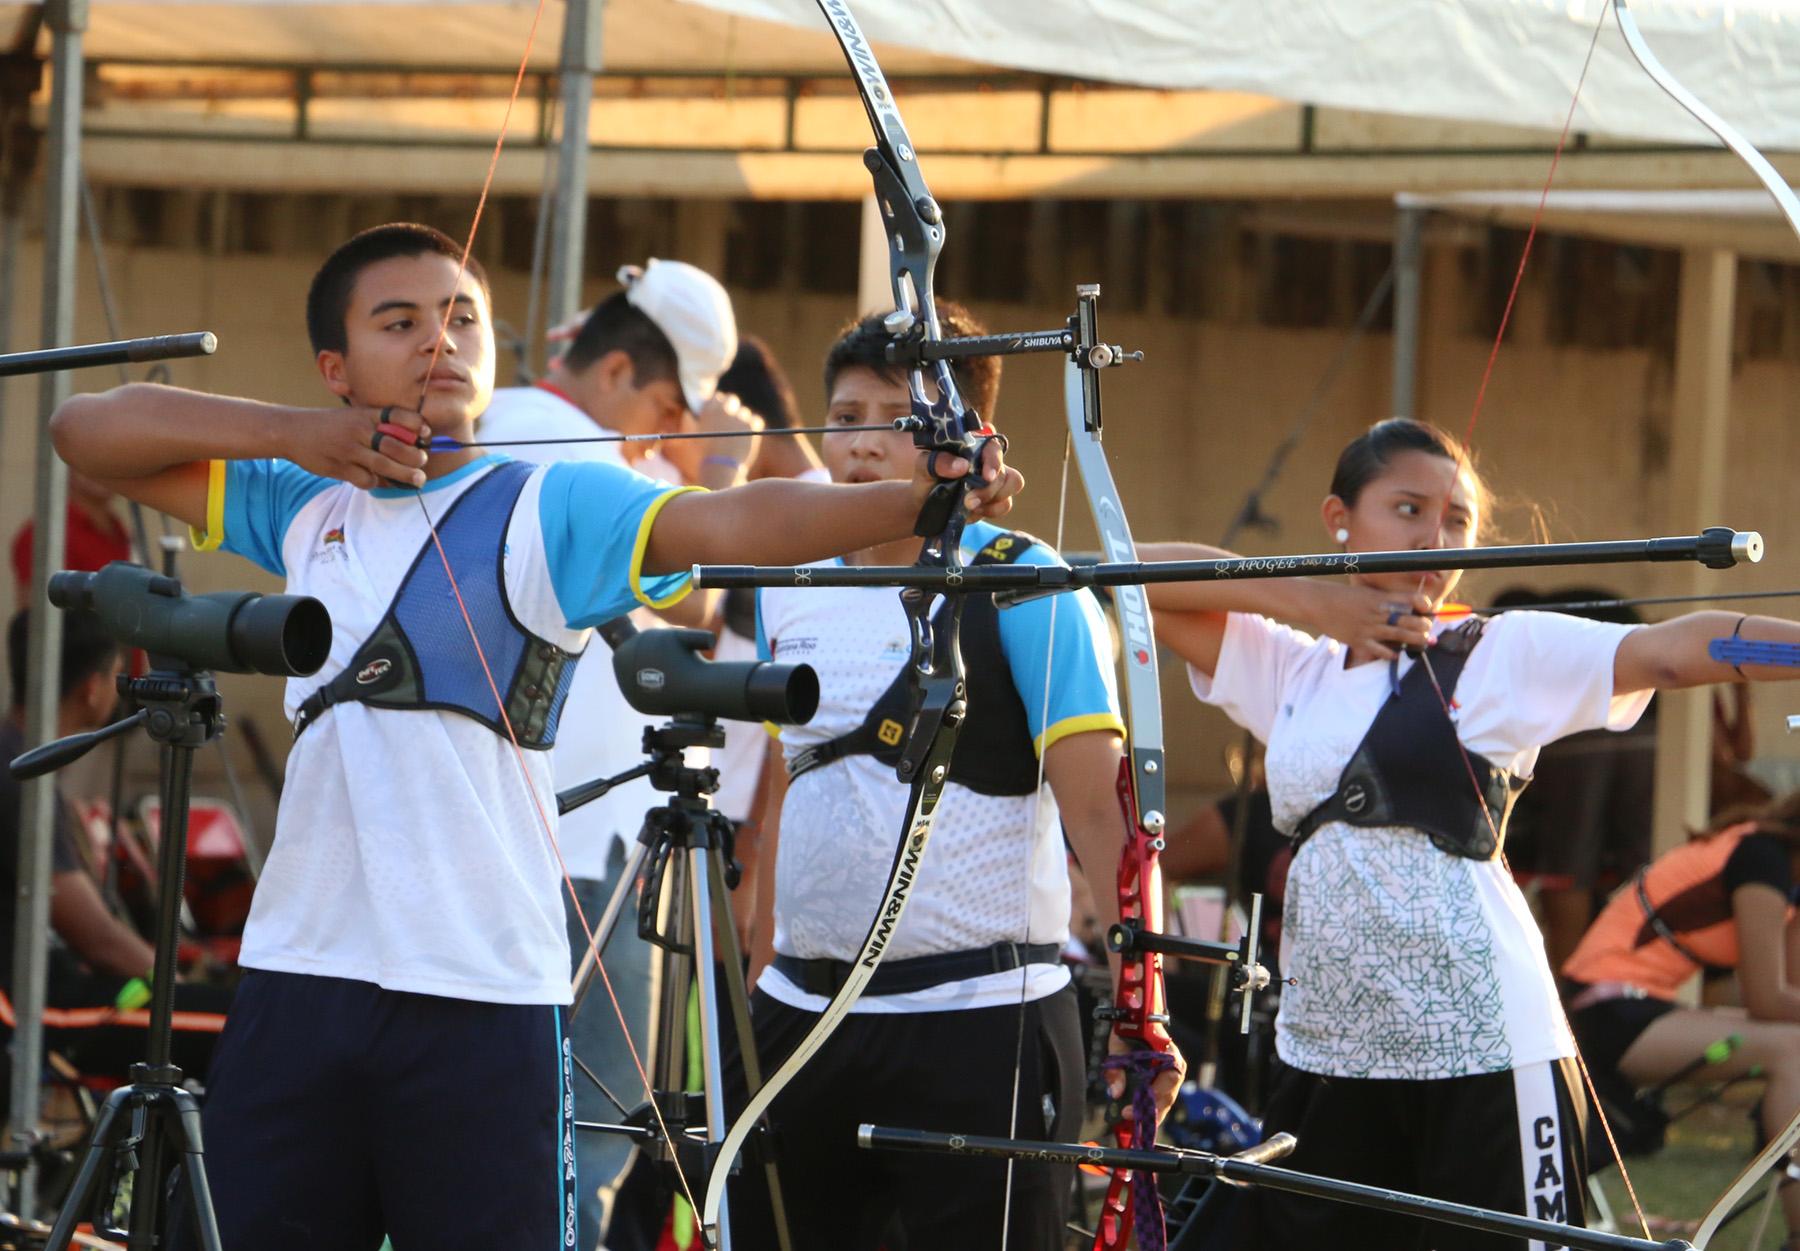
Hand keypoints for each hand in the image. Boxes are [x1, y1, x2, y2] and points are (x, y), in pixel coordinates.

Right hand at [288, 406, 430, 489]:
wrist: (293, 431)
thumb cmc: (331, 426)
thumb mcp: (354, 416)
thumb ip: (379, 426)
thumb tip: (413, 443)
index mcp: (366, 414)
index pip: (399, 416)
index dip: (417, 425)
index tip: (426, 435)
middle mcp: (359, 430)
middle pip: (396, 445)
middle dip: (415, 456)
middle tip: (422, 461)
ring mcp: (349, 449)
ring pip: (384, 465)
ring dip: (405, 474)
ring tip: (418, 480)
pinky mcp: (339, 467)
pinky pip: (365, 479)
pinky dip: (374, 482)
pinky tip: (372, 478)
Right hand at [667, 392, 763, 484]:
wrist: (721, 465)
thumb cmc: (706, 454)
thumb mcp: (696, 435)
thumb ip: (697, 420)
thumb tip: (697, 412)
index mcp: (709, 409)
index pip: (717, 397)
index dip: (720, 404)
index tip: (722, 410)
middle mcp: (724, 409)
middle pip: (732, 399)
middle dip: (732, 406)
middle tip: (733, 417)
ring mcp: (739, 416)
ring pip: (744, 412)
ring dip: (742, 420)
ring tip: (738, 435)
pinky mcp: (752, 424)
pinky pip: (756, 420)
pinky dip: (753, 427)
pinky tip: (748, 436)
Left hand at [913, 436, 1023, 522]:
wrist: (924, 505)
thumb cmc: (926, 479)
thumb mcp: (924, 467)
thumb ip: (938, 462)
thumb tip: (962, 466)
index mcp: (973, 446)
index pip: (993, 447)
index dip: (994, 461)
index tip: (986, 477)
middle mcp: (987, 460)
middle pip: (1005, 471)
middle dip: (989, 490)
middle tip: (968, 502)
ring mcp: (994, 480)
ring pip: (1012, 485)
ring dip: (993, 499)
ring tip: (969, 506)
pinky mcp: (995, 499)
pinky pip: (1006, 503)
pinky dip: (992, 510)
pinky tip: (974, 512)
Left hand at [1106, 1033, 1186, 1126]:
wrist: (1137, 1017)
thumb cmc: (1130, 1028)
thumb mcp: (1118, 1045)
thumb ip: (1117, 1069)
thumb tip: (1116, 1094)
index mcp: (1168, 1053)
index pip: (1168, 1079)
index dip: (1152, 1096)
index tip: (1132, 1110)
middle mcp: (1175, 1065)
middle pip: (1168, 1096)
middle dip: (1151, 1113)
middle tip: (1131, 1123)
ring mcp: (1171, 1074)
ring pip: (1166, 1100)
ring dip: (1152, 1115)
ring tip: (1134, 1126)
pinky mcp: (1165, 1080)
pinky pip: (1161, 1098)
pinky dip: (1151, 1110)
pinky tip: (1139, 1119)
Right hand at [1305, 582, 1433, 658]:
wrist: (1318, 603)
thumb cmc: (1342, 597)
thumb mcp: (1365, 593)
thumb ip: (1382, 600)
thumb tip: (1401, 607)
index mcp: (1380, 598)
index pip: (1410, 600)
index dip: (1423, 604)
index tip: (1427, 609)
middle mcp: (1377, 612)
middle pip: (1409, 620)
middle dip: (1423, 626)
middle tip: (1428, 629)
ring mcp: (1369, 627)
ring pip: (1399, 635)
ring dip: (1415, 639)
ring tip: (1424, 641)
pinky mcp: (1359, 640)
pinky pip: (1379, 650)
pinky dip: (1390, 653)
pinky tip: (1396, 655)